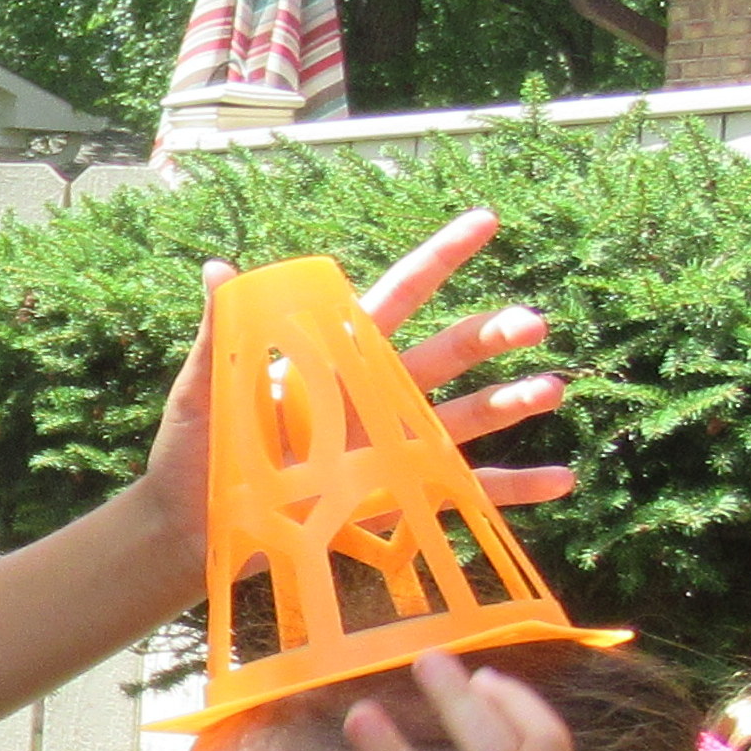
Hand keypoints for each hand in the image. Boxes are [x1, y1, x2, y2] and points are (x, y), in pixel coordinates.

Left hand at [132, 207, 572, 538]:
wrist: (189, 529)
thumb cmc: (194, 451)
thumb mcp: (202, 390)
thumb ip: (219, 332)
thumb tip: (216, 267)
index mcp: (334, 360)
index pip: (395, 296)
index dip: (439, 259)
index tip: (485, 221)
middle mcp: (374, 398)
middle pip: (443, 354)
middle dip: (488, 335)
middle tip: (530, 322)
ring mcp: (391, 448)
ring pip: (464, 417)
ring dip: (510, 402)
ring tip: (551, 389)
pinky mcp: (398, 498)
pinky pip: (464, 492)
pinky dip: (512, 488)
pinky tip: (561, 480)